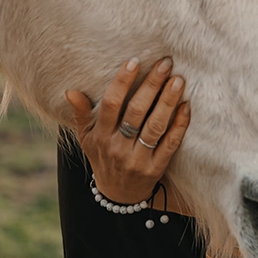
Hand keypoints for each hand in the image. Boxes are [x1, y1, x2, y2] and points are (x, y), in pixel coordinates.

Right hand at [65, 57, 189, 205]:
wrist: (117, 196)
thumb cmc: (103, 157)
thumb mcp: (86, 139)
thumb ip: (80, 114)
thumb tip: (70, 91)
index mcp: (100, 136)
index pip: (110, 105)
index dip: (122, 82)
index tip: (134, 62)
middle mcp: (117, 147)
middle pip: (136, 112)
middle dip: (151, 85)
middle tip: (165, 63)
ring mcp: (137, 159)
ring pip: (155, 126)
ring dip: (168, 102)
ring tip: (178, 80)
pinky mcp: (155, 169)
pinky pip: (170, 144)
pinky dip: (179, 125)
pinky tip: (186, 106)